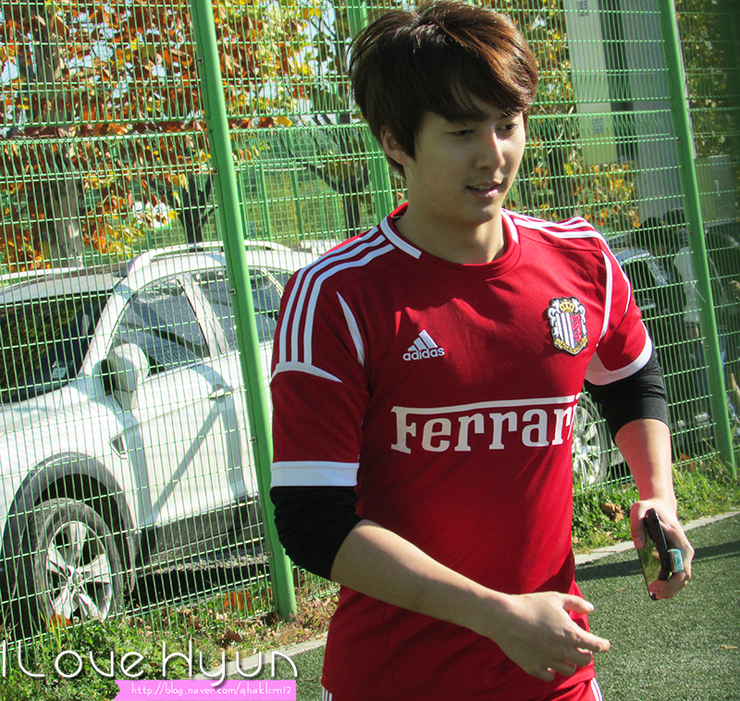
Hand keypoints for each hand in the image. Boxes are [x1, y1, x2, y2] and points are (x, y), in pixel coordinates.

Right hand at [480, 591, 609, 681]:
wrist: (505, 618)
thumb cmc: (531, 605)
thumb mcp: (555, 598)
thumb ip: (576, 603)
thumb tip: (591, 608)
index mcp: (571, 635)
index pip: (596, 645)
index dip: (603, 645)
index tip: (604, 644)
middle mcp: (563, 652)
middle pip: (584, 660)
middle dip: (586, 654)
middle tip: (581, 647)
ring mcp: (549, 662)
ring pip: (568, 670)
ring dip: (569, 662)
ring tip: (563, 653)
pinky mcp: (534, 668)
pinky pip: (549, 676)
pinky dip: (551, 670)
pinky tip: (548, 662)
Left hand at [631, 499, 693, 598]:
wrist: (660, 506)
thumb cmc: (650, 508)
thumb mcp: (638, 509)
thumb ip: (637, 525)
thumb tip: (639, 545)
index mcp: (679, 542)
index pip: (681, 569)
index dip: (670, 582)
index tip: (654, 585)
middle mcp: (685, 551)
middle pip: (683, 577)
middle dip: (669, 589)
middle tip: (652, 593)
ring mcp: (682, 556)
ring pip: (681, 579)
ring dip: (670, 590)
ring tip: (654, 594)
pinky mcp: (677, 558)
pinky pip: (676, 575)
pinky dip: (669, 585)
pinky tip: (656, 590)